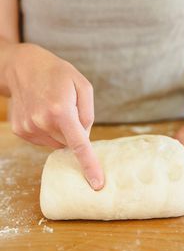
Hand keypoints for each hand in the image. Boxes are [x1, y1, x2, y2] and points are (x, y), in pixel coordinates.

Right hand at [5, 43, 103, 189]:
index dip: (89, 165)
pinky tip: (42, 112)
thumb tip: (84, 138)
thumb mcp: (82, 85)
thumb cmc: (57, 73)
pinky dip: (48, 130)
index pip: (79, 145)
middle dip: (73, 130)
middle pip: (68, 142)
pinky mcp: (20, 131)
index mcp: (60, 110)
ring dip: (60, 130)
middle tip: (67, 108)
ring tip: (53, 107)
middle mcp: (42, 122)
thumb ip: (88, 114)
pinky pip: (44, 140)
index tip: (97, 184)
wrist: (23, 67)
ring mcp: (28, 128)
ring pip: (56, 143)